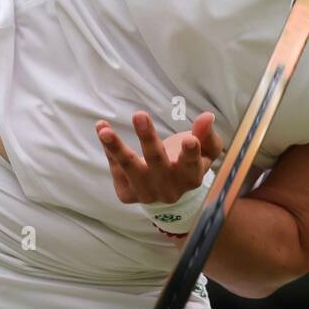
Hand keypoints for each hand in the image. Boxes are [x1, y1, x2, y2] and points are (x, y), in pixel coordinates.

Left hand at [95, 111, 222, 204]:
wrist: (168, 191)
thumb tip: (207, 117)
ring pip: (130, 169)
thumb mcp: (205, 149)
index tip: (189, 140)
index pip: (191, 165)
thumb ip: (207, 134)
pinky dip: (108, 149)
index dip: (191, 153)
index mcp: (191, 177)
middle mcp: (169, 189)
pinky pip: (116, 169)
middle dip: (147, 138)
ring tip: (105, 130)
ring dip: (116, 148)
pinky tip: (102, 128)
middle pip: (157, 162)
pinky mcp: (127, 194)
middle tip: (139, 115)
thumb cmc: (188, 162)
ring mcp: (146, 193)